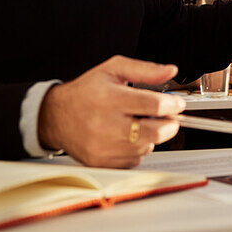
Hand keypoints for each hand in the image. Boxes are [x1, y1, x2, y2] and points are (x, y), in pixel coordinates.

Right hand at [38, 56, 185, 167]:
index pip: (154, 105)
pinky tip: (126, 137)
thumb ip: (145, 69)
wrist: (55, 116)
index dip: (172, 104)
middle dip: (169, 124)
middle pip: (156, 132)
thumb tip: (170, 71)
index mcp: (110, 98)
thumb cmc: (86, 92)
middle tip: (165, 117)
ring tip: (138, 123)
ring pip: (147, 147)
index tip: (176, 103)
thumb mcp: (113, 69)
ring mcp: (103, 147)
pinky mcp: (101, 162)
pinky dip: (137, 149)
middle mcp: (106, 125)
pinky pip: (134, 160)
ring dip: (151, 136)